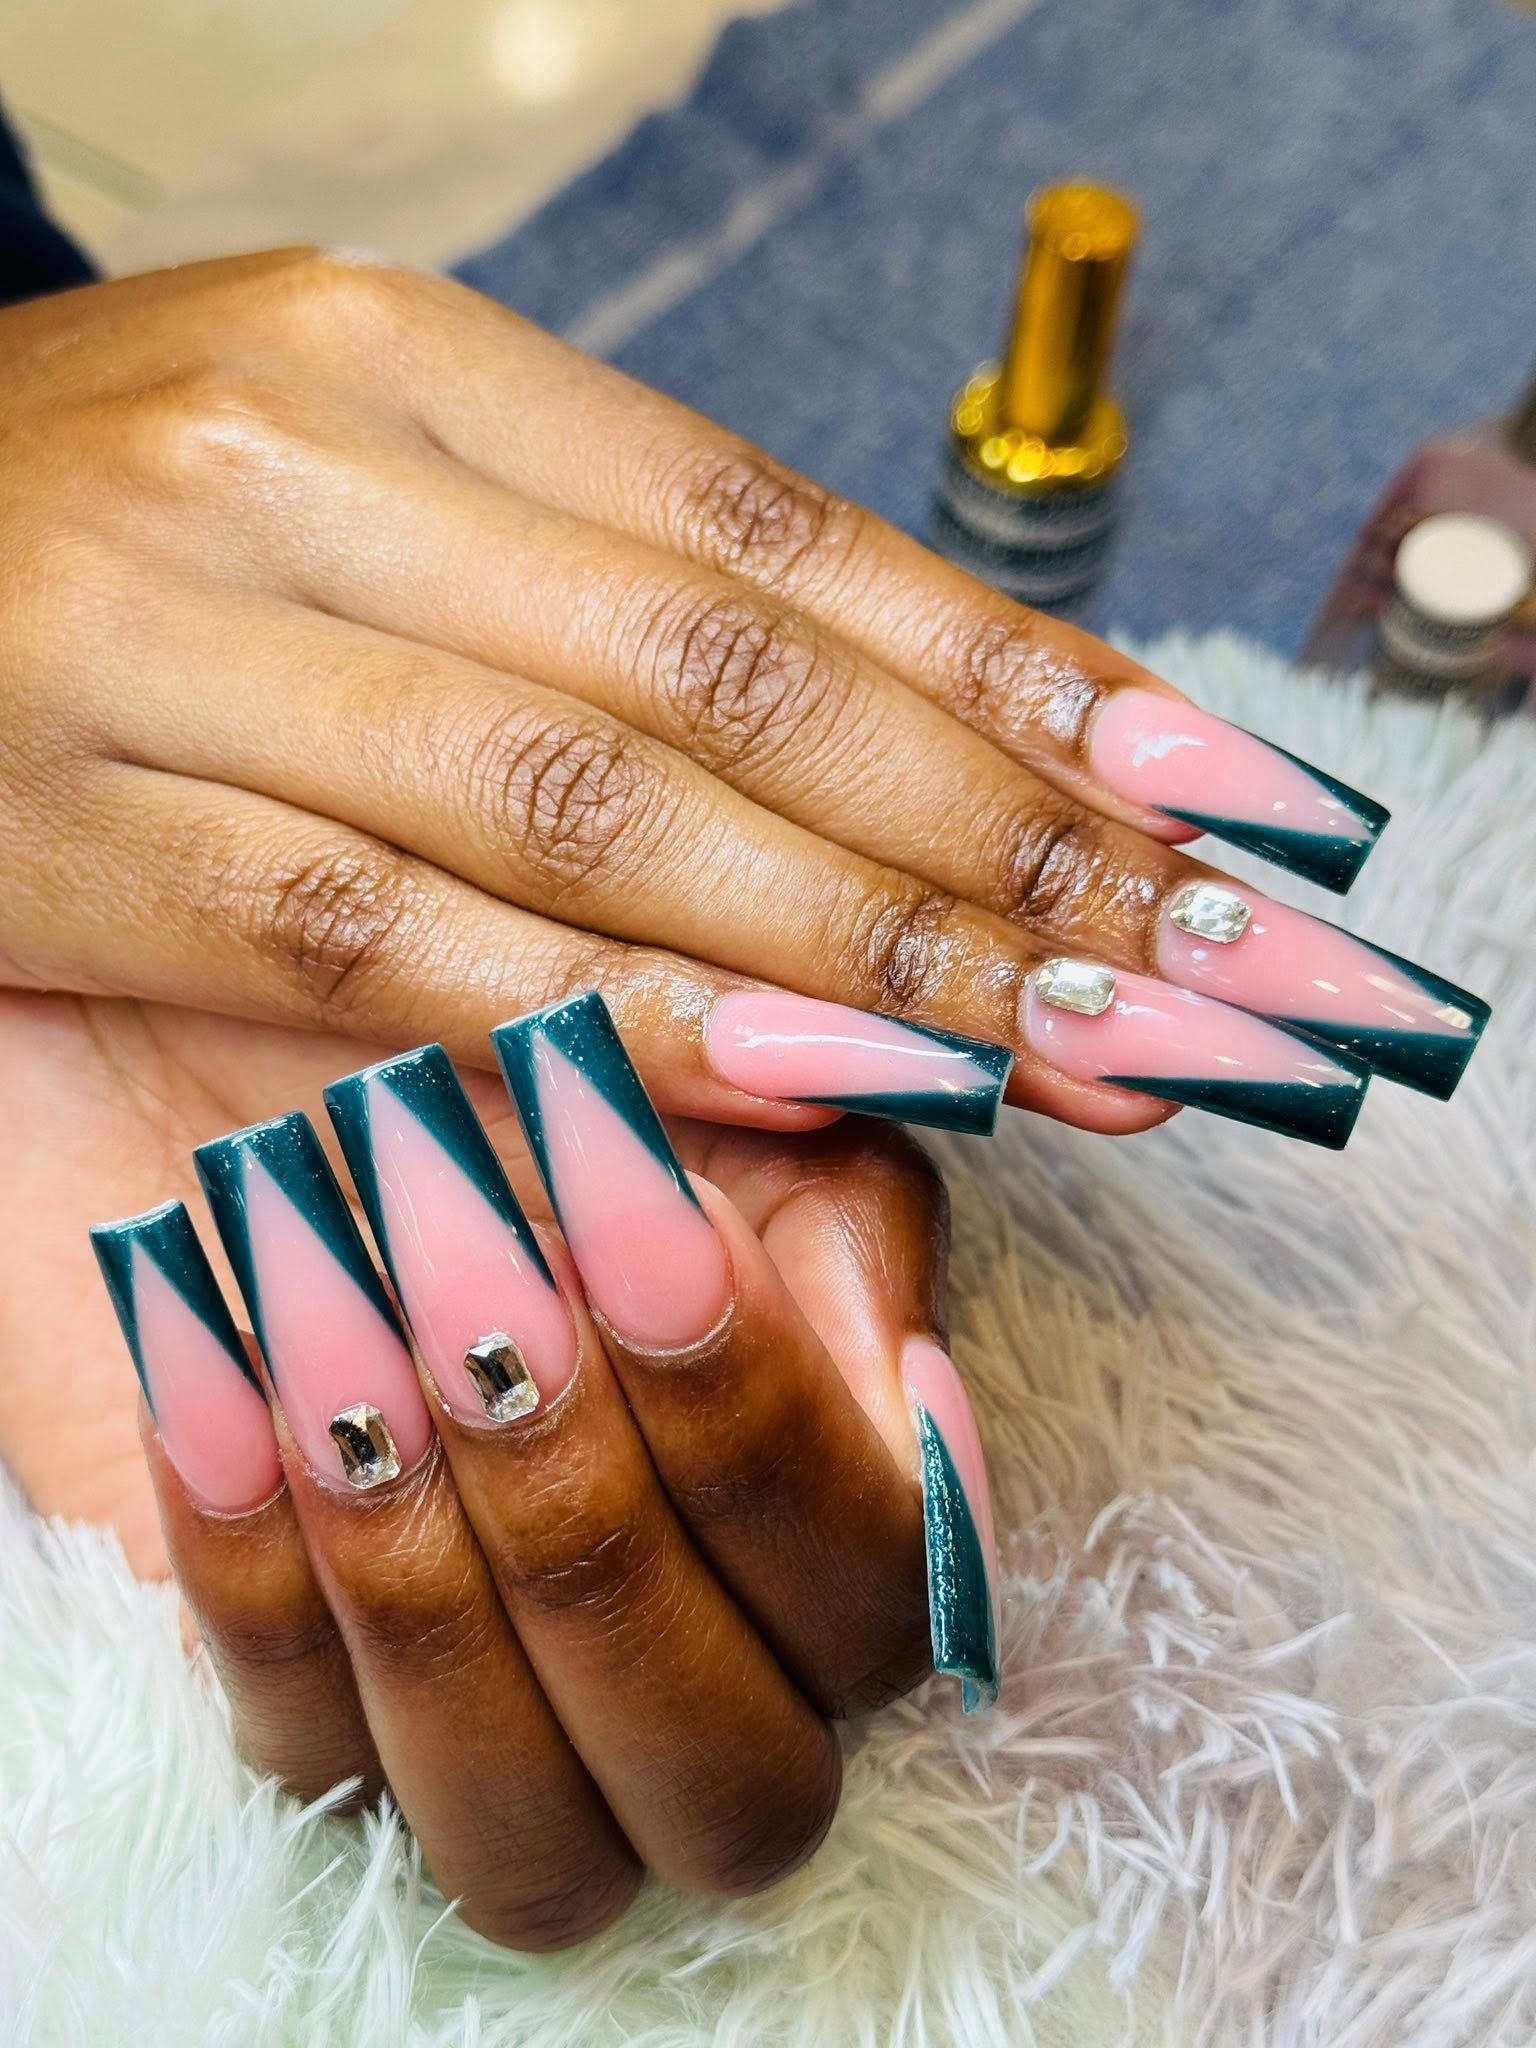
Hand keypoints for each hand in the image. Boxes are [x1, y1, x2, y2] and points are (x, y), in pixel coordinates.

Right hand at [1, 248, 1462, 1155]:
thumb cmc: (102, 524)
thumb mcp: (359, 475)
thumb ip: (595, 583)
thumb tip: (887, 732)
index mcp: (406, 360)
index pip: (786, 538)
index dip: (1022, 681)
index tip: (1214, 800)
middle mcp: (319, 469)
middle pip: (745, 678)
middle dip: (1010, 836)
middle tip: (1215, 963)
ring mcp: (201, 643)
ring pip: (612, 810)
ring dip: (879, 946)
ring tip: (1091, 1045)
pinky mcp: (108, 832)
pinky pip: (415, 948)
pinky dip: (638, 1023)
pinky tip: (828, 1081)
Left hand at [3, 992, 979, 1947]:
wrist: (281, 1058)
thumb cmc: (526, 1076)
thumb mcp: (717, 1094)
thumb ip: (842, 1222)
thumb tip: (908, 1390)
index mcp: (826, 1537)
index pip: (879, 1604)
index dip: (770, 1437)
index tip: (664, 1227)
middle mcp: (685, 1678)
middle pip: (728, 1787)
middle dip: (602, 1534)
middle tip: (488, 1295)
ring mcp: (490, 1726)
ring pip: (524, 1844)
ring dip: (432, 1583)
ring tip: (344, 1330)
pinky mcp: (304, 1713)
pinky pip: (294, 1743)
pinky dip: (260, 1558)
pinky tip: (231, 1360)